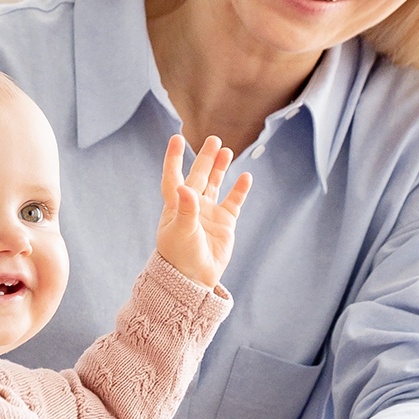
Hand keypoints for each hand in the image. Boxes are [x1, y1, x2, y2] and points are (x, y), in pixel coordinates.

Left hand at [155, 134, 250, 289]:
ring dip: (220, 168)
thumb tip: (185, 187)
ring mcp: (209, 214)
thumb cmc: (180, 257)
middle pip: (198, 176)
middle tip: (214, 140)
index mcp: (175, 206)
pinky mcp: (224, 223)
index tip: (176, 139)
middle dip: (205, 158)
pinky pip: (233, 202)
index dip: (174, 159)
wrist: (194, 279)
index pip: (173, 177)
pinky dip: (239, 190)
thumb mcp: (180, 232)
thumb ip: (185, 209)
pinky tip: (245, 177)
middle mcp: (192, 206)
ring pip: (215, 185)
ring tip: (226, 150)